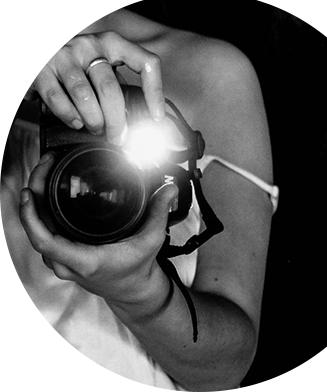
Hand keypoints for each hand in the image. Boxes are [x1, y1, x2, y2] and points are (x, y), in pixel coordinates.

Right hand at [0, 31, 164, 142]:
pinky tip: (76, 122)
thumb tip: (141, 127)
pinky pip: (61, 102)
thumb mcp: (101, 74)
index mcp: (113, 44)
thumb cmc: (75, 73)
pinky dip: (71, 118)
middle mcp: (90, 44)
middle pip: (111, 89)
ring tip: (95, 129)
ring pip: (86, 97)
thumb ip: (119, 92)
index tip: (157, 118)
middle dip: (117, 122)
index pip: (146, 62)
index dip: (155, 92)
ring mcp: (64, 53)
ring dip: (93, 122)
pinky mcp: (41, 66)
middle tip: (118, 138)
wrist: (29, 62)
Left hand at [19, 151, 177, 316]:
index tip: (29, 192)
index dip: (31, 217)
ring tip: (44, 176)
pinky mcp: (64, 257)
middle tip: (44, 166)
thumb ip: (159, 212)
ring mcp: (64, 262)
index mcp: (86, 260)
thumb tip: (168, 189)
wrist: (133, 289)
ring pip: (38, 232)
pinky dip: (41, 214)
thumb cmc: (138, 269)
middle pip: (36, 229)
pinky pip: (44, 236)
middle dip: (34, 195)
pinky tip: (46, 196)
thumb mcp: (152, 239)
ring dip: (35, 204)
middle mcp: (69, 263)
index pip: (46, 242)